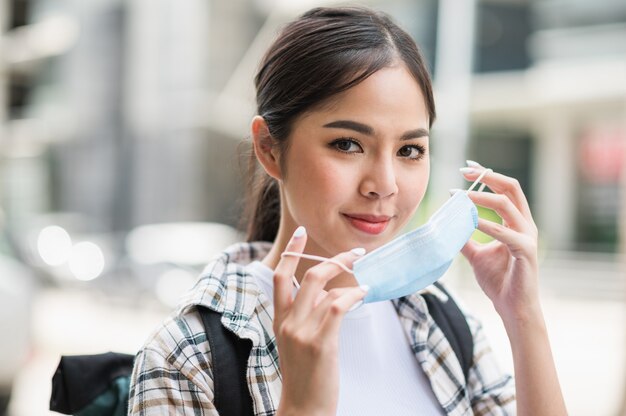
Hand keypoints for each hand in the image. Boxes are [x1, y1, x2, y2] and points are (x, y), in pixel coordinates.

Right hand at [273, 227, 366, 415]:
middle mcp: (287, 322)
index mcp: (279, 319)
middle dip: (334, 260)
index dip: (290, 251)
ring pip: (325, 288)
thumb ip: (305, 315)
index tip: (302, 232)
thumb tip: (329, 292)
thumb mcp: (295, 341)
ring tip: (365, 280)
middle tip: (356, 254)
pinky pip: (337, 306)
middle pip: (307, 275)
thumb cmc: (305, 375)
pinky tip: (363, 293)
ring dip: (350, 278)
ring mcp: (302, 331)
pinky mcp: (320, 343)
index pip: (279, 276)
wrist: (303, 409)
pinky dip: (353, 295)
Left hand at [459, 164, 540, 322]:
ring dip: (483, 198)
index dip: (487, 175)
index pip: (505, 189)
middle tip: (464, 171)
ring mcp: (528, 238)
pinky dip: (488, 224)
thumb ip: (465, 237)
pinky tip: (471, 221)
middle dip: (488, 176)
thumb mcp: (476, 254)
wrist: (512, 308)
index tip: (467, 166)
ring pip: (508, 205)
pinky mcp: (526, 252)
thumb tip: (448, 224)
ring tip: (461, 195)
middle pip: (512, 188)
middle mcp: (525, 225)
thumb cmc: (499, 280)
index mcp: (516, 222)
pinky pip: (507, 233)